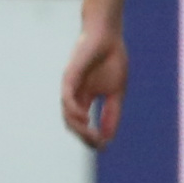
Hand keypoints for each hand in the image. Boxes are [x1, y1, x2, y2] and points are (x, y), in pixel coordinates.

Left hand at [61, 25, 128, 148]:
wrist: (108, 35)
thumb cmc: (112, 59)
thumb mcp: (116, 92)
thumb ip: (112, 113)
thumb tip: (109, 137)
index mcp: (85, 99)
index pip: (84, 124)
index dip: (92, 137)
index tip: (104, 147)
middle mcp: (75, 95)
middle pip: (73, 123)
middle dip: (85, 136)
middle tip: (98, 144)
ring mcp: (71, 86)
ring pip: (68, 113)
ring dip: (79, 127)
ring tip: (92, 134)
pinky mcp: (69, 76)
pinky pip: (67, 98)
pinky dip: (73, 110)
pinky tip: (84, 118)